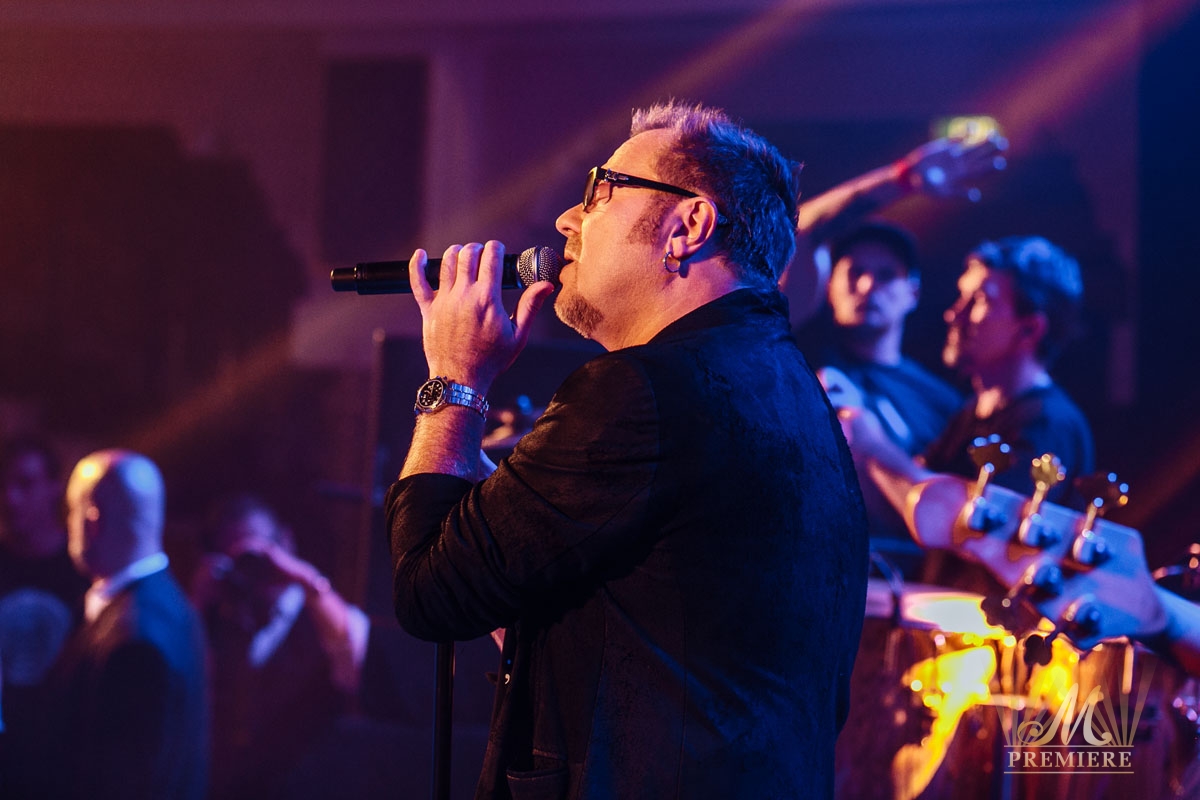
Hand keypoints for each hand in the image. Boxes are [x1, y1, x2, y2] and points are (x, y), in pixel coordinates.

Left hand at [410, 241, 554, 391]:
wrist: (460, 380)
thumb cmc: (491, 360)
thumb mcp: (517, 336)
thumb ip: (530, 307)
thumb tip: (546, 285)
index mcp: (487, 300)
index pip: (491, 258)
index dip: (495, 248)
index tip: (498, 249)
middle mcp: (464, 296)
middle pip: (468, 255)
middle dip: (477, 248)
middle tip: (482, 254)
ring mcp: (443, 301)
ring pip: (446, 262)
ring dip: (456, 253)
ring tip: (462, 255)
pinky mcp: (428, 310)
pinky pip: (418, 281)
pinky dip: (417, 265)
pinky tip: (421, 255)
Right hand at [895, 131, 1007, 200]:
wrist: (912, 176)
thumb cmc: (926, 187)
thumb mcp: (942, 192)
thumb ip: (959, 193)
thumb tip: (976, 197)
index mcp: (962, 177)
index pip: (981, 171)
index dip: (991, 167)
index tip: (1001, 162)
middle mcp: (962, 165)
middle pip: (981, 157)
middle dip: (992, 151)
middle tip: (1004, 144)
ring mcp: (956, 155)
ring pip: (974, 146)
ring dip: (984, 141)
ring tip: (994, 134)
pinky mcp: (948, 146)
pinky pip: (960, 138)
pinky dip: (966, 133)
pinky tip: (973, 127)